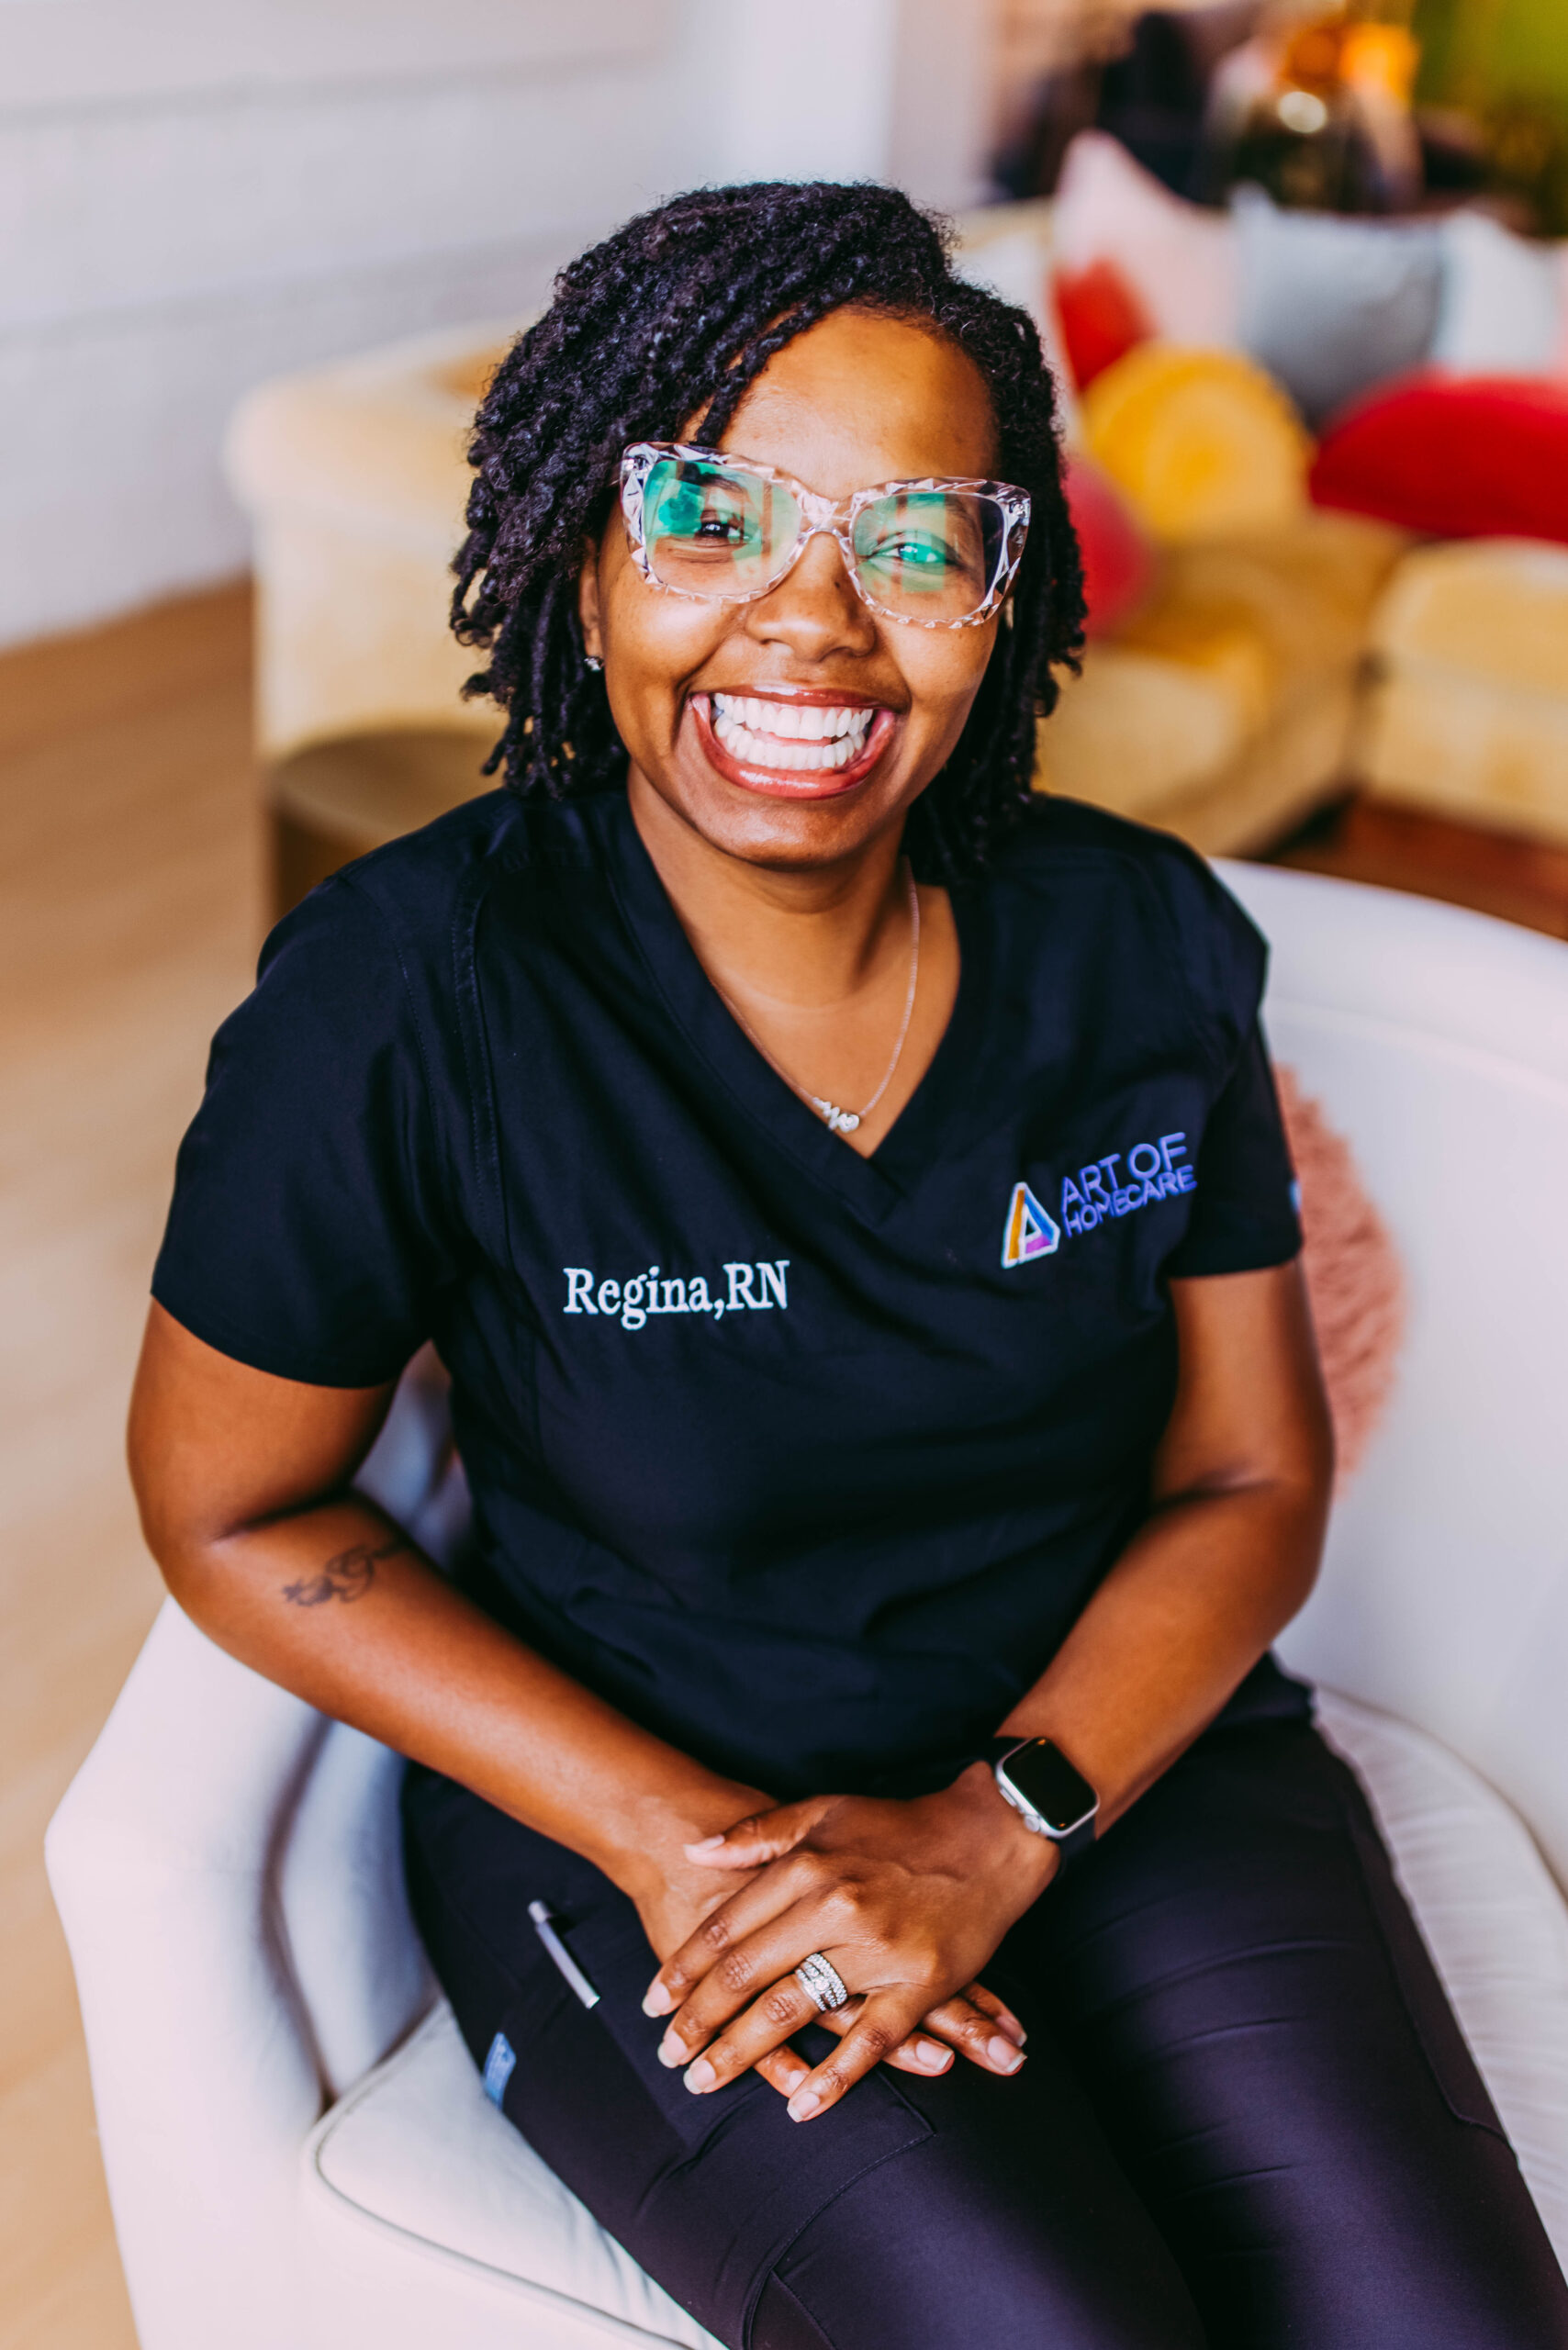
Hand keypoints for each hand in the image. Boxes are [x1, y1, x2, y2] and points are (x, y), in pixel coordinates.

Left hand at [640, 1767, 1055, 2121]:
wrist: (989, 1834)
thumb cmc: (898, 1824)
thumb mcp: (823, 1811)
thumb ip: (757, 1834)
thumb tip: (695, 1850)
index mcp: (808, 1866)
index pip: (727, 1927)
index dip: (684, 1967)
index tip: (654, 2000)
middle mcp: (836, 1908)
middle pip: (748, 1974)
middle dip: (699, 2019)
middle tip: (667, 2051)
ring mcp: (879, 1949)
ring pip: (794, 2010)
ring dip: (742, 2052)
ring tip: (704, 2079)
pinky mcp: (922, 1983)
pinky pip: (870, 2041)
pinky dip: (834, 2078)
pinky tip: (799, 2105)